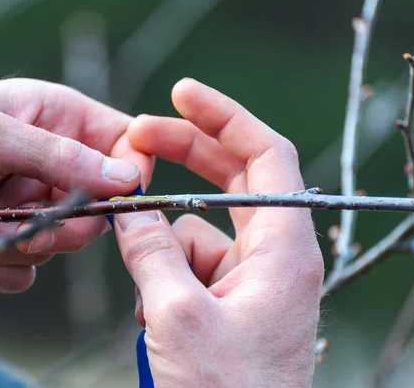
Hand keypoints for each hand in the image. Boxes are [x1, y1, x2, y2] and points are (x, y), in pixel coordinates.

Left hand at [0, 78, 152, 292]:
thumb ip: (65, 157)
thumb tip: (130, 178)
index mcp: (54, 118)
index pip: (122, 143)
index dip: (128, 171)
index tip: (115, 196)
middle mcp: (48, 162)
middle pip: (99, 205)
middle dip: (61, 221)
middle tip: (22, 219)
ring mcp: (27, 205)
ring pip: (62, 242)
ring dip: (11, 240)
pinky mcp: (6, 241)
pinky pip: (27, 269)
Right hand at [114, 79, 322, 386]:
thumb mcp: (178, 316)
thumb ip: (151, 252)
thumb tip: (129, 209)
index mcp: (284, 250)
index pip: (264, 156)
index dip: (225, 117)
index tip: (182, 93)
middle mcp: (274, 258)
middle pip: (229, 181)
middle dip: (184, 158)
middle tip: (137, 138)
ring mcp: (250, 282)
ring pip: (195, 235)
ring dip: (160, 252)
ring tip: (150, 304)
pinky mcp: (227, 303)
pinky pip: (187, 269)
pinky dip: (163, 282)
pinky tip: (153, 320)